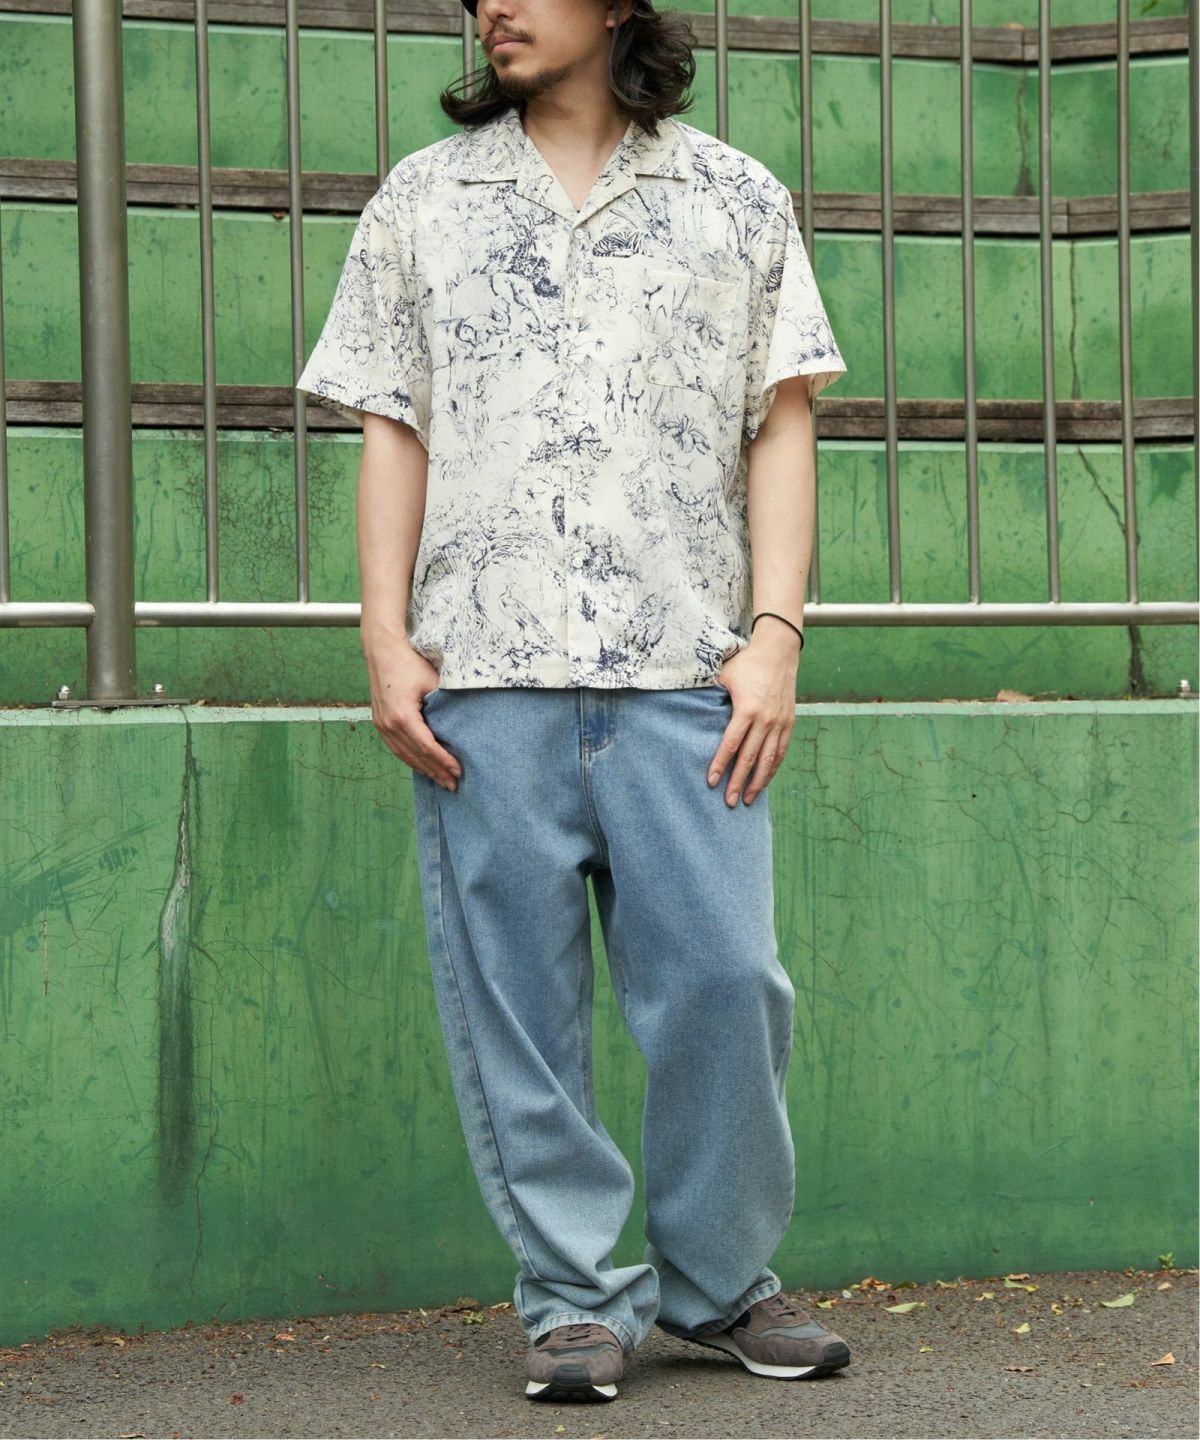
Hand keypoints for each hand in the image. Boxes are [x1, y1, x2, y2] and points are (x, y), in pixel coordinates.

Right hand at [362, 629, 461, 790]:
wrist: (382, 651)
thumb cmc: (409, 663)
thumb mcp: (432, 682)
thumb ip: (445, 705)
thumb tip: (462, 726)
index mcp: (402, 716)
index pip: (427, 746)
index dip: (444, 761)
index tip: (459, 772)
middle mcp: (389, 725)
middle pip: (415, 756)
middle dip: (435, 772)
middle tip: (453, 785)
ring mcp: (382, 725)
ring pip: (404, 755)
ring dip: (423, 769)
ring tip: (440, 781)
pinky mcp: (380, 722)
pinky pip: (396, 747)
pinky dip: (410, 759)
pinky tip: (422, 766)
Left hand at [707, 628, 800, 805]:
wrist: (779, 652)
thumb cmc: (746, 663)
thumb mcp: (723, 673)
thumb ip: (706, 691)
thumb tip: (684, 703)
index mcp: (746, 709)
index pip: (731, 744)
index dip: (719, 764)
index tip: (710, 782)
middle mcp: (765, 720)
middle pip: (749, 758)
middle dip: (738, 782)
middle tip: (729, 802)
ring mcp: (779, 723)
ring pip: (768, 760)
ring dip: (757, 782)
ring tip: (747, 800)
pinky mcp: (788, 723)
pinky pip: (780, 752)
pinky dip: (772, 769)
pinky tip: (763, 782)